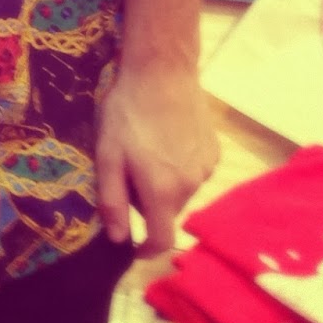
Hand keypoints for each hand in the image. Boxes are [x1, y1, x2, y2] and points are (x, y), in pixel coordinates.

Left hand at [95, 62, 216, 256]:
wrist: (163, 71)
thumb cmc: (128, 112)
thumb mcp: (108, 155)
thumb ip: (113, 200)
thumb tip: (119, 239)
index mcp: (163, 192)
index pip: (161, 240)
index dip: (146, 250)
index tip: (134, 248)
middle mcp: (191, 186)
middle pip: (168, 211)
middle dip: (148, 204)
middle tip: (128, 173)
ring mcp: (206, 168)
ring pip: (181, 190)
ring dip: (164, 183)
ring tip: (146, 149)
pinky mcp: (214, 150)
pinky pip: (193, 171)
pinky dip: (179, 166)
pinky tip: (166, 138)